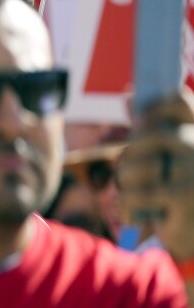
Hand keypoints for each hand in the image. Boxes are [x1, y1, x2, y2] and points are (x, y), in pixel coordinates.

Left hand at [119, 91, 193, 260]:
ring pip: (136, 163)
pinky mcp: (183, 196)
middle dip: (132, 153)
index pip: (182, 102)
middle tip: (129, 170)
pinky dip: (126, 205)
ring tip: (133, 192)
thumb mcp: (169, 159)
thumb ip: (153, 128)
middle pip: (150, 134)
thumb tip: (129, 96)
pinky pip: (134, 193)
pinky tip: (134, 212)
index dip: (156, 105)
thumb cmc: (179, 193)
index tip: (139, 117)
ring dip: (125, 181)